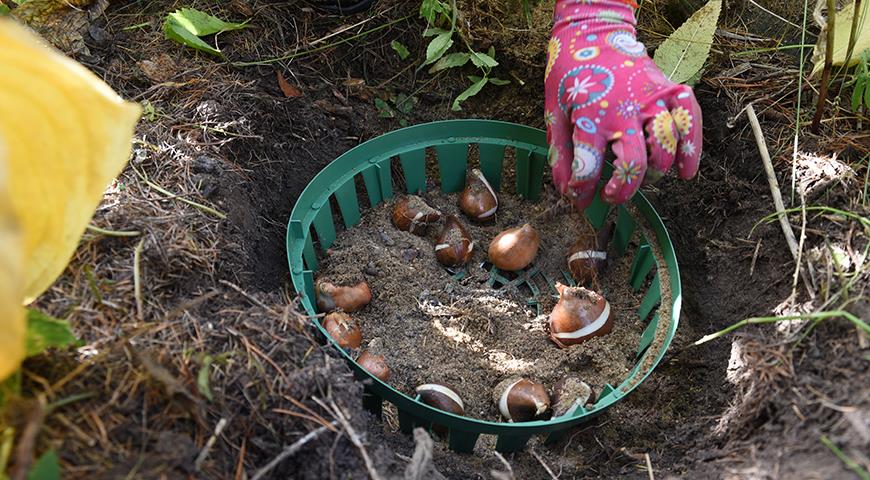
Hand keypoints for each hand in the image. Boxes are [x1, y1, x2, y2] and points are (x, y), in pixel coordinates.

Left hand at [545, 0, 701, 210]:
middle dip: (623, 189)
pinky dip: (692, 148)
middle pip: (634, 164)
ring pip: (666, 145)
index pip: (588, 167)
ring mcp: (651, 99)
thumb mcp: (554, 114)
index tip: (579, 195)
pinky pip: (690, 120)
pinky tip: (685, 172)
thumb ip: (561, 155)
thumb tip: (567, 193)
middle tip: (611, 195)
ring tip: (643, 177)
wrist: (593, 33)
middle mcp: (625, 110)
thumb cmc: (571, 77)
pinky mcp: (669, 90)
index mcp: (590, 116)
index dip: (581, 190)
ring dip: (656, 171)